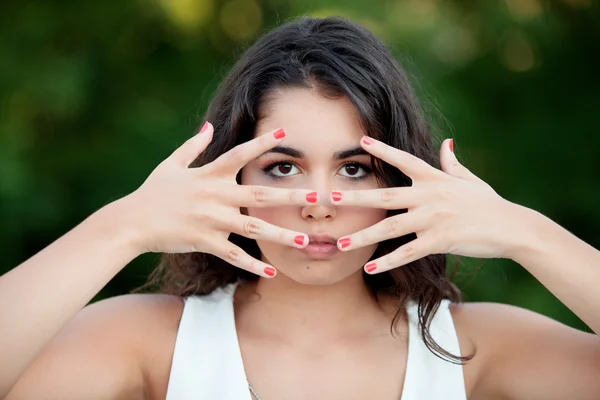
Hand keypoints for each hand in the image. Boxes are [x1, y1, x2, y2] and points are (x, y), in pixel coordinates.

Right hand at [121, 122, 314, 277]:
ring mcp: (210, 220)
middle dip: (288, 195)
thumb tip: (208, 125)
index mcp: (208, 174)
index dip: (262, 144)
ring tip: (304, 239)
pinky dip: (253, 264)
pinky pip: (234, 255)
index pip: (239, 154)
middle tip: (315, 197)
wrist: (130, 221)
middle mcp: (214, 195)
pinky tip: (273, 271)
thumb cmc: (152, 192)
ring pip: (252, 228)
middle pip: (258, 194)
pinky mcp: (205, 241)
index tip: (285, 133)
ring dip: (280, 233)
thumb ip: (192, 145)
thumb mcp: (171, 164)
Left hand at [331, 136, 527, 273]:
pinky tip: (369, 268)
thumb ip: (452, 163)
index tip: (361, 141)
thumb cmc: (488, 203)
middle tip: (331, 198)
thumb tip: (447, 142)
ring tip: (341, 243)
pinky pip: (408, 252)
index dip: (383, 150)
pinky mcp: (440, 240)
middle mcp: (430, 196)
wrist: (512, 227)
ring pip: (391, 228)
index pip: (404, 160)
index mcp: (434, 179)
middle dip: (356, 197)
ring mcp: (434, 219)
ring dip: (364, 236)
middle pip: (386, 196)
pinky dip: (388, 261)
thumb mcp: (469, 180)